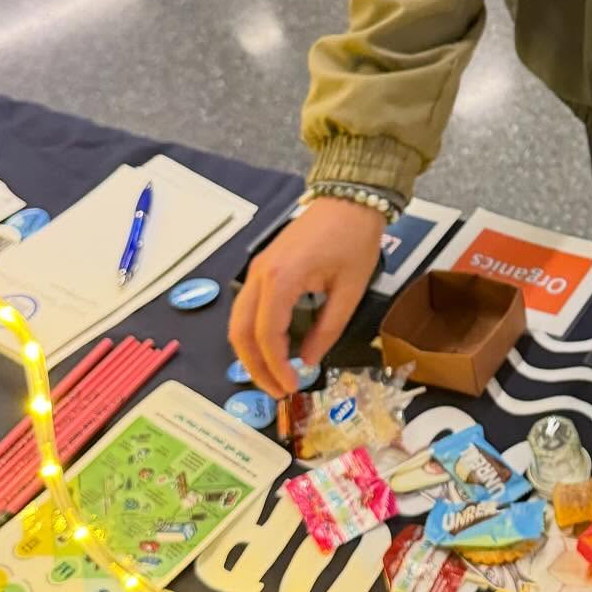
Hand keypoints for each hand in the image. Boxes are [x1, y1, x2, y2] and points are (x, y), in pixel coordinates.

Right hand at [229, 197, 383, 396]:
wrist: (348, 200)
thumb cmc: (354, 240)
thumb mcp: (350, 290)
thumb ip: (328, 329)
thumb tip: (308, 360)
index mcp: (281, 279)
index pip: (267, 334)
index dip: (275, 366)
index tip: (292, 386)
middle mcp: (260, 275)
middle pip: (241, 332)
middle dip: (255, 367)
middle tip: (277, 391)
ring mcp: (257, 270)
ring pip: (238, 321)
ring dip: (250, 353)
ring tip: (273, 377)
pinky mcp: (262, 268)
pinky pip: (247, 308)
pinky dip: (253, 334)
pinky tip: (272, 350)